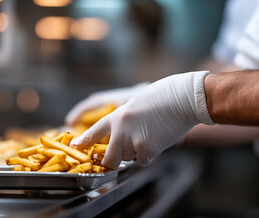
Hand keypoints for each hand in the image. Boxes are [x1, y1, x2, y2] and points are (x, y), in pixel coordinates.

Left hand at [71, 71, 213, 168]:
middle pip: (110, 159)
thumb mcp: (136, 104)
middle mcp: (120, 130)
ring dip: (136, 153)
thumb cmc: (163, 97)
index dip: (85, 141)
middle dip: (114, 161)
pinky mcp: (146, 149)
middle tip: (121, 157)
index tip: (76, 146)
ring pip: (129, 159)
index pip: (95, 132)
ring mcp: (132, 140)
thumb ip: (126, 121)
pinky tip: (158, 140)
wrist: (182, 99)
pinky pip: (143, 160)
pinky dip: (150, 154)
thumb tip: (123, 139)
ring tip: (149, 134)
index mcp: (117, 116)